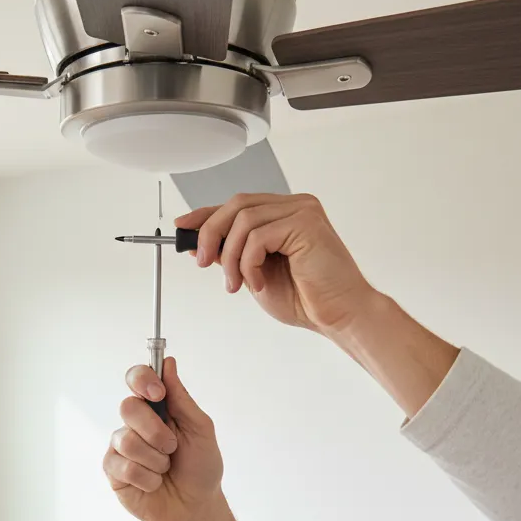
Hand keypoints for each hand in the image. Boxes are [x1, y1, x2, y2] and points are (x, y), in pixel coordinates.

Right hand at [103, 357, 223, 520]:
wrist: (196, 506)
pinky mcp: (113, 470)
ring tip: (165, 469)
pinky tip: (154, 483)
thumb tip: (168, 363)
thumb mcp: (200, 429)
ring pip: (127, 440)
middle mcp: (134, 422)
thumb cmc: (200, 467)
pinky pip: (124, 466)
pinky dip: (147, 477)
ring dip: (155, 459)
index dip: (142, 379)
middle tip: (172, 447)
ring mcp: (121, 446)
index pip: (136, 378)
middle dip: (156, 431)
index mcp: (156, 407)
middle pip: (128, 407)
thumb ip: (182, 398)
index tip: (158, 393)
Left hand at [175, 192, 377, 333]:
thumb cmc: (306, 299)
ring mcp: (302, 211)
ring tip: (236, 284)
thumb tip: (199, 244)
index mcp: (284, 214)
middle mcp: (294, 206)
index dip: (205, 214)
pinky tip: (258, 283)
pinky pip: (257, 236)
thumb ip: (232, 255)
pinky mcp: (305, 223)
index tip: (182, 227)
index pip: (237, 205)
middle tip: (202, 262)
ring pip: (243, 221)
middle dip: (211, 234)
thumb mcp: (254, 274)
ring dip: (230, 258)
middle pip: (236, 204)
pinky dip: (248, 263)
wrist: (338, 315)